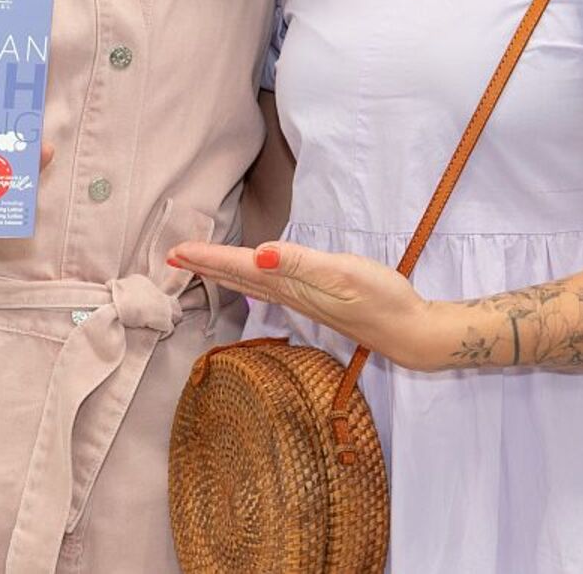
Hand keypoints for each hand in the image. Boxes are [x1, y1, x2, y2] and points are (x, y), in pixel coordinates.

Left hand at [165, 240, 444, 370]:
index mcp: (290, 284)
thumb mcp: (343, 273)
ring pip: (251, 285)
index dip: (207, 258)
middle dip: (205, 267)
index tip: (175, 251)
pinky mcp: (315, 302)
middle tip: (173, 257)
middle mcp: (290, 295)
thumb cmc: (380, 298)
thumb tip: (259, 254)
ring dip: (224, 274)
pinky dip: (249, 280)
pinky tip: (253, 279)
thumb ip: (301, 262)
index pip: (240, 267)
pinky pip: (269, 289)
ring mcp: (302, 301)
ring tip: (201, 266)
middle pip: (238, 279)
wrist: (408, 331)